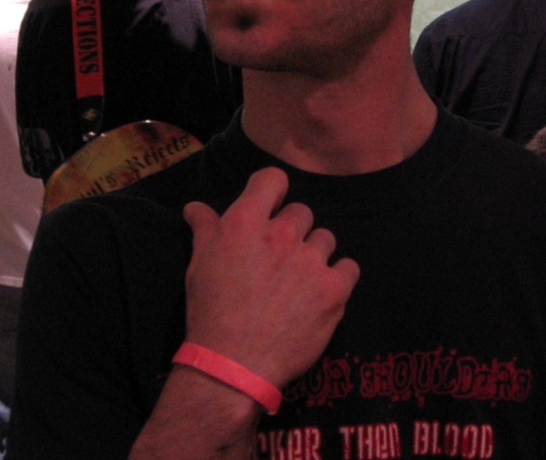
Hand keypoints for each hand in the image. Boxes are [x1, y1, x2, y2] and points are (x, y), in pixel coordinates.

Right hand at [182, 167, 359, 387]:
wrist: (233, 366)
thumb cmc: (211, 314)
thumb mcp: (199, 266)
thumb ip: (205, 230)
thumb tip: (196, 207)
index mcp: (245, 223)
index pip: (272, 179)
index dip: (273, 191)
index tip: (270, 208)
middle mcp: (281, 234)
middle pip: (301, 213)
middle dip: (291, 232)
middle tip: (278, 261)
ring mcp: (311, 260)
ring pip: (325, 239)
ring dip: (314, 255)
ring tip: (298, 282)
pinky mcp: (334, 288)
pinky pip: (349, 267)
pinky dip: (338, 278)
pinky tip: (321, 294)